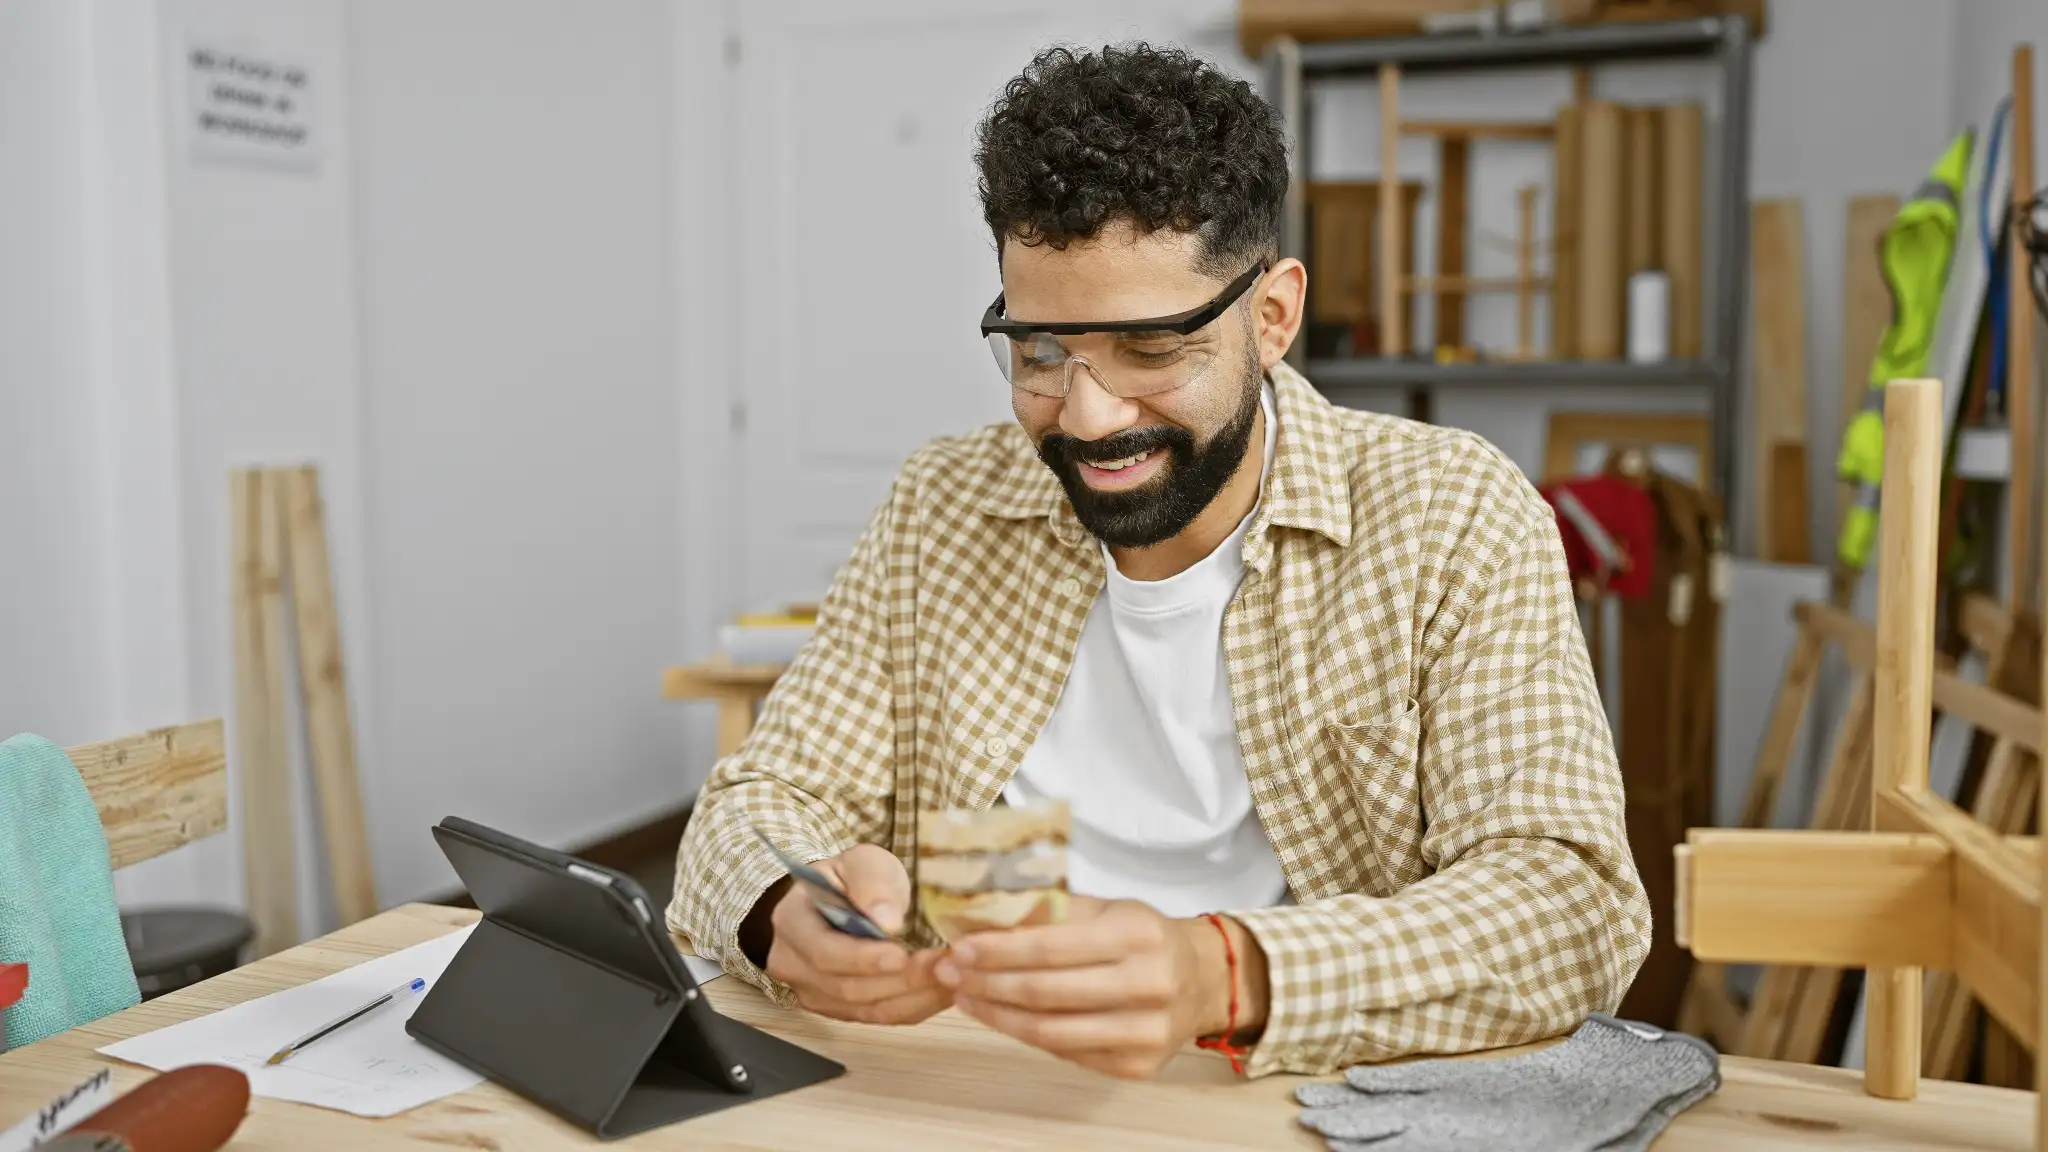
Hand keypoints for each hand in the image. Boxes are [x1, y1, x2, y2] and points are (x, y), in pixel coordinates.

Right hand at [761, 844, 950, 1024]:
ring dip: (914, 997)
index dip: (863, 959)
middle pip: (847, 988)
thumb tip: (887, 921)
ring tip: (952, 976)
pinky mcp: (839, 1010)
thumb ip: (872, 883)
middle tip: (943, 964)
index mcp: (791, 922)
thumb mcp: (862, 862)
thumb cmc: (850, 878)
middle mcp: (794, 965)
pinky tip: (943, 990)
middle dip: (900, 980)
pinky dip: (915, 1006)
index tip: (902, 954)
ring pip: (867, 1009)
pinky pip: (879, 1017)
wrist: (840, 899)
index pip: (824, 953)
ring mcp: (814, 993)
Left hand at [933, 896, 1265, 1078]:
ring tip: (965, 997)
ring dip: (997, 1015)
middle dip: (987, 983)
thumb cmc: (1143, 938)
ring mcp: (1145, 1031)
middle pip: (1046, 993)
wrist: (1202, 980)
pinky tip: (1002, 1017)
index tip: (959, 948)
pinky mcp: (1137, 1066)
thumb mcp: (1107, 909)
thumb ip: (1051, 912)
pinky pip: (1066, 1053)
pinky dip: (1026, 1034)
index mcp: (1139, 934)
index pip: (1052, 946)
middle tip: (950, 973)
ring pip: (1050, 1031)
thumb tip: (981, 917)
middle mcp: (1149, 984)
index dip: (998, 950)